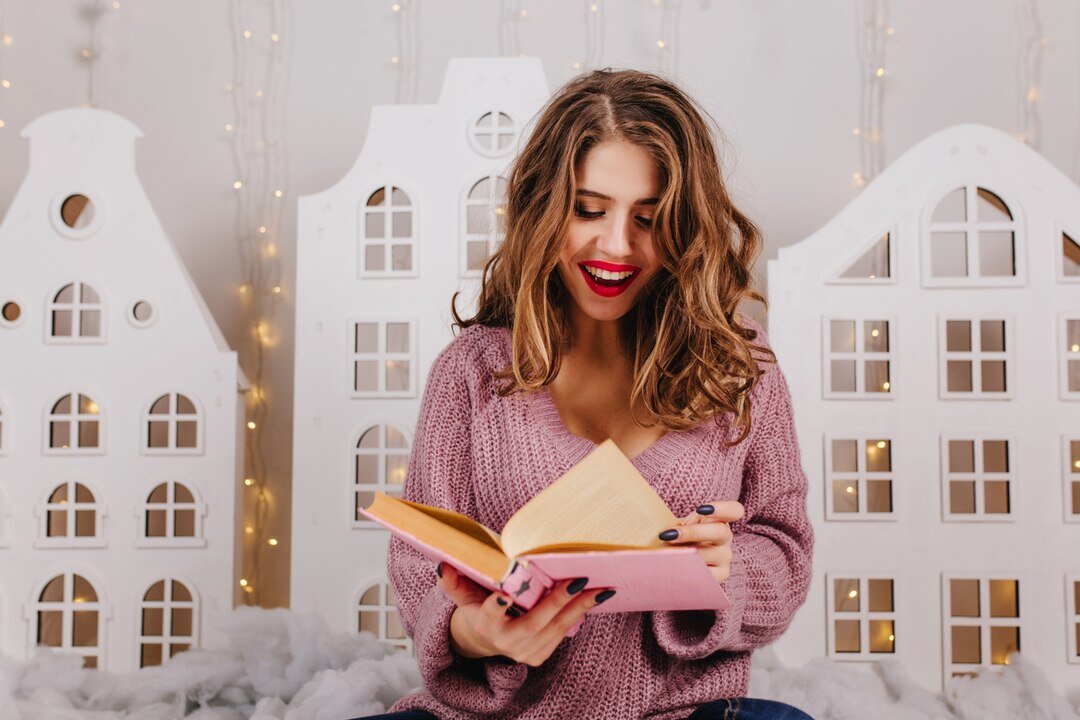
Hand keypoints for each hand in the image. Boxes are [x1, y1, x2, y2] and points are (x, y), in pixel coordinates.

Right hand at [437, 562, 612, 666]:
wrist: (486, 640)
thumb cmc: (477, 607)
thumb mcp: (463, 596)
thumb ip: (454, 582)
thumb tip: (442, 565)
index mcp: (484, 624)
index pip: (489, 615)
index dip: (497, 606)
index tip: (504, 595)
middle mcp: (505, 642)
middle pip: (533, 622)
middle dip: (556, 602)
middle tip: (577, 580)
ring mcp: (524, 652)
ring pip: (555, 629)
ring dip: (579, 608)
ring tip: (600, 589)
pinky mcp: (540, 656)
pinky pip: (562, 634)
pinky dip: (579, 615)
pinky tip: (596, 598)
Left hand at [658, 500, 744, 583]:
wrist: (677, 558)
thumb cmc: (678, 536)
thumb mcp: (678, 524)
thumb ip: (672, 519)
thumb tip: (649, 519)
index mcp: (719, 519)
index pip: (735, 510)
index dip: (723, 508)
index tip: (702, 509)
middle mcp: (725, 537)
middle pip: (720, 532)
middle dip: (693, 532)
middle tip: (669, 535)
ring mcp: (725, 557)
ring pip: (711, 554)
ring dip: (686, 554)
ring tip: (665, 555)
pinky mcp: (720, 575)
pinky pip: (707, 575)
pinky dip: (689, 571)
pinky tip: (674, 570)